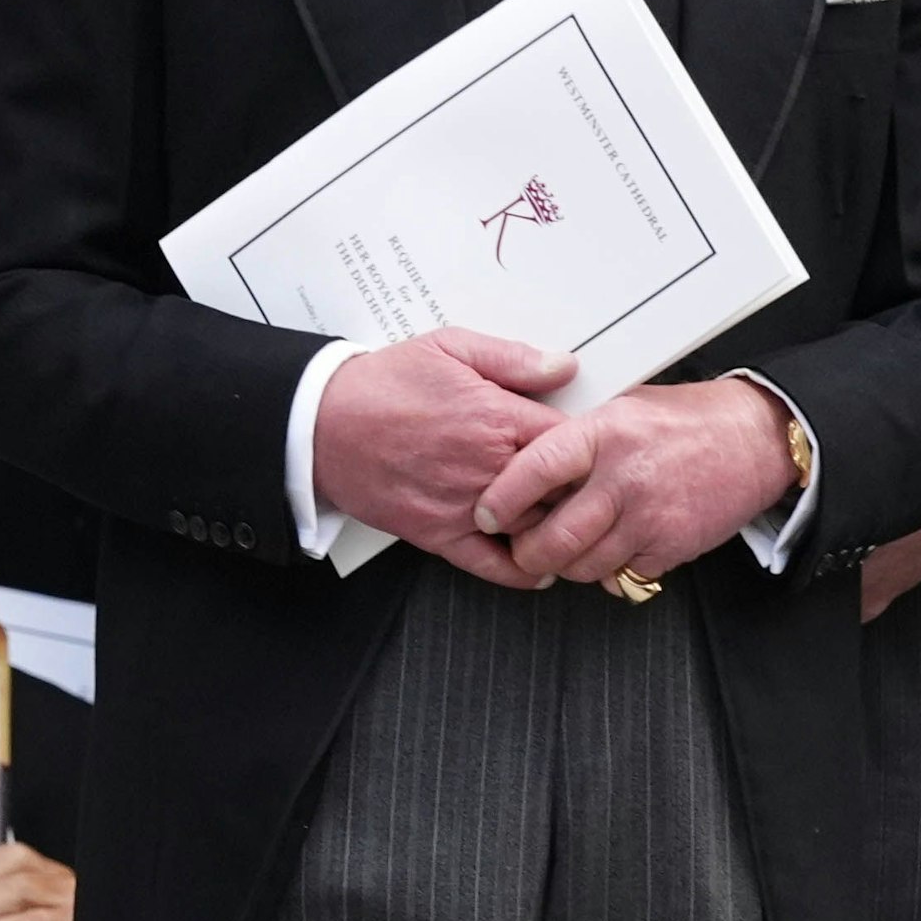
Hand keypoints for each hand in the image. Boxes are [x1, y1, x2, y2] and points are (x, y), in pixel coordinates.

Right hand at [312, 329, 577, 586]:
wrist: (321, 424)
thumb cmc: (386, 383)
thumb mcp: (451, 348)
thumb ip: (513, 359)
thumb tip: (564, 367)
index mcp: (497, 418)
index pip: (571, 440)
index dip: (589, 444)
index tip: (598, 446)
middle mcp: (486, 467)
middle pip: (561, 488)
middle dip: (580, 487)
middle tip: (595, 486)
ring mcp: (464, 505)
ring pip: (534, 527)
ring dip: (555, 525)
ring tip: (573, 521)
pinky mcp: (438, 535)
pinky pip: (490, 565)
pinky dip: (521, 572)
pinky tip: (542, 566)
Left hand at [476, 376, 796, 587]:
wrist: (755, 439)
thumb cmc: (687, 421)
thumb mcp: (625, 406)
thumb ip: (578, 435)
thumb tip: (524, 461)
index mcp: (607, 432)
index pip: (535, 470)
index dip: (501, 499)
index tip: (486, 513)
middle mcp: (626, 476)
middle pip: (553, 538)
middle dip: (528, 552)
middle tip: (524, 547)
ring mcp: (650, 516)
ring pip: (582, 566)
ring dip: (567, 565)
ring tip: (568, 548)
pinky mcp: (671, 546)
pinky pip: (621, 575)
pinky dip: (611, 570)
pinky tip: (615, 546)